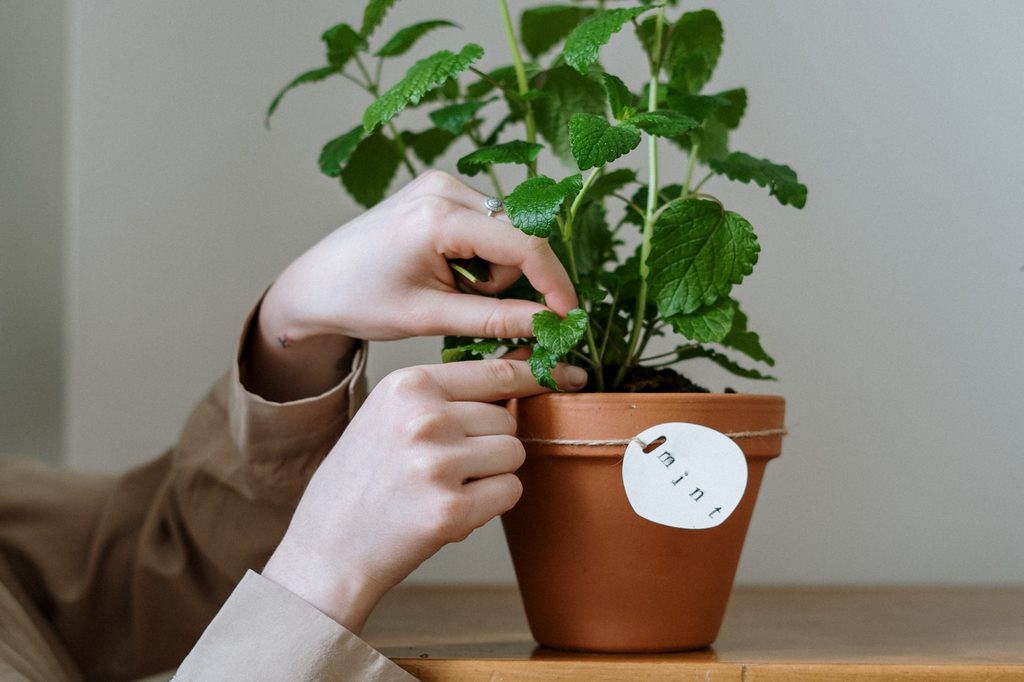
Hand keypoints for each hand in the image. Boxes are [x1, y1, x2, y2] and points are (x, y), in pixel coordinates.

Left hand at [244, 171, 576, 400]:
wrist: (316, 284)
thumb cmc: (361, 300)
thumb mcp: (430, 317)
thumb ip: (495, 319)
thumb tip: (550, 324)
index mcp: (437, 216)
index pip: (523, 245)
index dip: (554, 283)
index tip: (568, 318)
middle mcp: (444, 187)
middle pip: (518, 238)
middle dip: (509, 281)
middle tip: (469, 307)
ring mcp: (441, 184)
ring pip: (505, 235)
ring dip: (491, 272)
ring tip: (448, 290)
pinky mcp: (439, 190)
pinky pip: (487, 227)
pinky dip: (479, 258)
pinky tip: (446, 272)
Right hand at [260, 358, 586, 633]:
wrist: (329, 545)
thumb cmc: (365, 477)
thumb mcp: (391, 413)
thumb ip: (449, 392)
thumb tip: (524, 370)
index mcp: (408, 385)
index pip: (495, 371)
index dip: (532, 378)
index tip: (564, 376)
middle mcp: (424, 418)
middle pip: (508, 418)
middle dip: (493, 441)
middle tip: (449, 464)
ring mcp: (438, 464)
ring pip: (514, 454)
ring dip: (494, 473)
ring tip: (447, 486)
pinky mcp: (452, 511)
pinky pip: (510, 492)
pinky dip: (493, 504)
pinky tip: (452, 508)